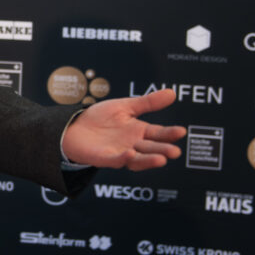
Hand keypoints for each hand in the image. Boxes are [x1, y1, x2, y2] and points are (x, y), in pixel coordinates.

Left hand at [62, 89, 185, 170]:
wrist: (74, 125)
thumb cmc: (100, 117)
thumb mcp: (125, 106)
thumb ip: (148, 102)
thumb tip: (172, 93)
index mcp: (139, 131)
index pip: (158, 133)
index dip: (169, 133)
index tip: (181, 131)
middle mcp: (133, 144)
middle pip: (151, 148)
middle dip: (163, 150)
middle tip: (175, 151)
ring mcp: (120, 152)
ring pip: (137, 159)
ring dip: (148, 160)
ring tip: (161, 159)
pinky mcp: (104, 158)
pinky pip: (115, 160)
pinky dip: (123, 158)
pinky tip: (131, 154)